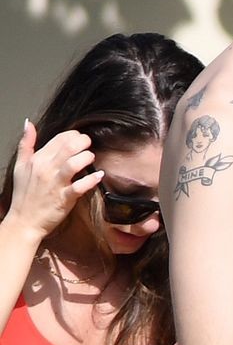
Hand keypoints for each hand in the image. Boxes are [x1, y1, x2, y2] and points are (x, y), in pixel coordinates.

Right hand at [5, 123, 102, 239]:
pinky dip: (90, 180)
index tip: (80, 138)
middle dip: (83, 141)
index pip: (59, 139)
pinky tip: (99, 175)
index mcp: (37, 159)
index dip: (73, 135)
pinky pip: (79, 187)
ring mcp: (55, 184)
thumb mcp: (20, 165)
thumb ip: (26, 143)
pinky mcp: (63, 199)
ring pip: (73, 164)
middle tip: (89, 144)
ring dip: (86, 157)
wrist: (24, 221)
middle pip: (68, 147)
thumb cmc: (24, 195)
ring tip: (91, 157)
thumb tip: (28, 123)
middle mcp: (46, 169)